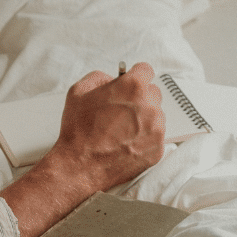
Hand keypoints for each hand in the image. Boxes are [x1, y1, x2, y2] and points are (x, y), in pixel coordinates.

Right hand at [54, 62, 165, 192]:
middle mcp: (149, 106)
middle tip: (121, 109)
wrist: (81, 166)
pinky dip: (144, 138)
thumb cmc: (79, 131)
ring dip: (143, 118)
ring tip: (121, 129)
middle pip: (153, 92)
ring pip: (156, 115)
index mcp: (132, 87)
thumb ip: (100, 77)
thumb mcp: (79, 91)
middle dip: (139, 97)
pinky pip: (155, 136)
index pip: (146, 70)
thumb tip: (112, 78)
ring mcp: (156, 129)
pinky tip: (126, 142)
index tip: (131, 82)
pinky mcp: (158, 149)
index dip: (135, 75)